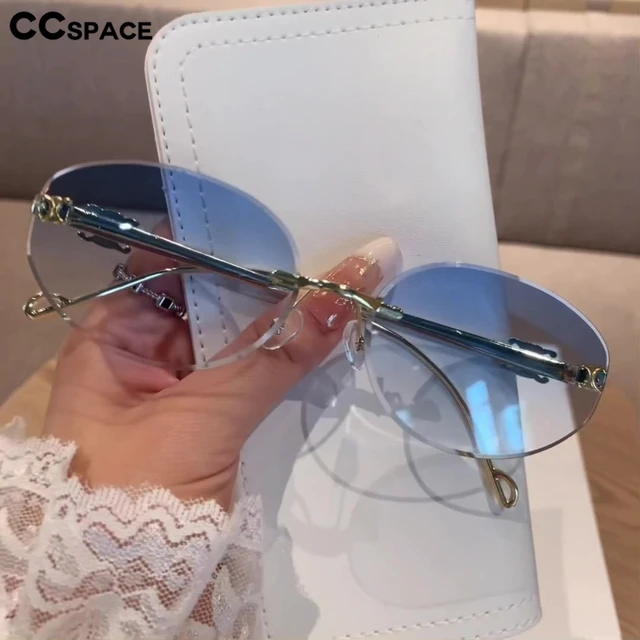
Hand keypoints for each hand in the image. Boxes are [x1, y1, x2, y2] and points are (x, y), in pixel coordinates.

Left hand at [42, 238, 399, 510]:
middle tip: (321, 240)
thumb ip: (279, 352)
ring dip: (280, 314)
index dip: (221, 242)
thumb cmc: (138, 487)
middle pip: (209, 297)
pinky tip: (323, 323)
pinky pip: (249, 369)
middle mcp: (143, 352)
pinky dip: (282, 352)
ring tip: (335, 272)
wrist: (129, 580)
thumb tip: (346, 291)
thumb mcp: (208, 412)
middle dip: (263, 276)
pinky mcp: (209, 414)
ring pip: (234, 334)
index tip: (275, 221)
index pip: (167, 264)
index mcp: (113, 335)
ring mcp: (179, 383)